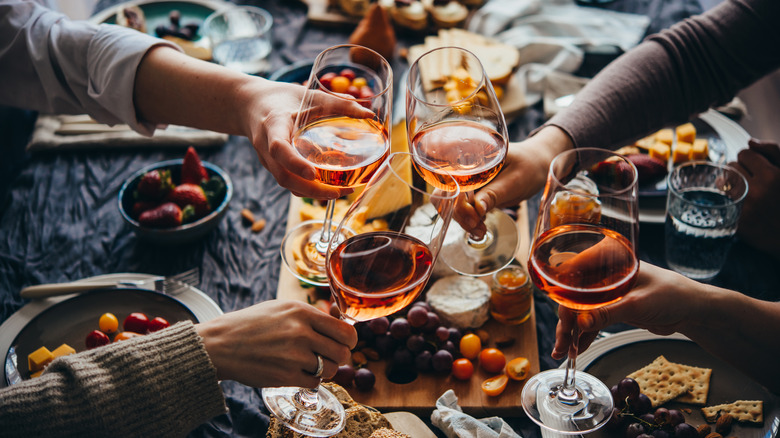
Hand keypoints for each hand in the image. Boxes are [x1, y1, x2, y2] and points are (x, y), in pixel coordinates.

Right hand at [196, 300, 356, 388]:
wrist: (222, 343)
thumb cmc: (252, 324)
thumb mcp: (282, 308)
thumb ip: (310, 315)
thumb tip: (339, 323)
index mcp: (302, 312)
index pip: (345, 331)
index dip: (349, 340)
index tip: (345, 343)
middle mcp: (301, 332)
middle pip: (342, 352)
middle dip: (339, 357)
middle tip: (328, 356)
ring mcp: (294, 356)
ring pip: (330, 369)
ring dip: (324, 369)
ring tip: (310, 364)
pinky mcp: (286, 376)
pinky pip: (314, 382)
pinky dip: (311, 380)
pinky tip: (299, 372)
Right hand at [239, 79, 374, 199]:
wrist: (251, 104)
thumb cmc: (282, 98)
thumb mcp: (309, 95)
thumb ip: (338, 103)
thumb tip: (369, 114)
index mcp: (273, 125)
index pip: (278, 148)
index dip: (295, 163)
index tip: (313, 173)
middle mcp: (266, 146)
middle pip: (283, 176)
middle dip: (311, 190)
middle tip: (340, 192)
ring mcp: (267, 160)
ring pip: (286, 183)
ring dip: (312, 193)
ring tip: (340, 192)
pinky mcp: (272, 166)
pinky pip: (288, 182)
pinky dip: (307, 189)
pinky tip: (328, 188)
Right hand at [453, 126, 571, 237]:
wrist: (537, 164)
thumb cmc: (529, 166)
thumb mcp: (515, 180)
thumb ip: (494, 194)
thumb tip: (476, 210)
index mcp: (471, 156)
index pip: (450, 180)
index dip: (456, 200)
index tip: (473, 217)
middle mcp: (464, 167)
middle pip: (446, 194)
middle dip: (459, 214)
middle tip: (478, 228)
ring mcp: (466, 181)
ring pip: (451, 204)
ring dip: (463, 220)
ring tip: (481, 231)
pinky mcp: (472, 192)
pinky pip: (461, 208)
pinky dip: (468, 220)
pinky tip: (480, 226)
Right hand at [551, 262, 699, 359]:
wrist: (692, 310)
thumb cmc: (672, 295)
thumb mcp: (637, 304)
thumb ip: (608, 313)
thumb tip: (580, 324)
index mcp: (608, 259)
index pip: (573, 275)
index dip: (562, 296)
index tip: (561, 319)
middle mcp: (603, 271)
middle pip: (573, 296)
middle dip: (566, 321)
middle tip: (562, 343)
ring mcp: (606, 290)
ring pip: (579, 310)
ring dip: (571, 331)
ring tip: (564, 351)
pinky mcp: (611, 306)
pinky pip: (590, 320)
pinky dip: (583, 334)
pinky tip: (576, 348)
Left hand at [729, 138, 779, 258]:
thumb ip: (773, 151)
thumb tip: (750, 142)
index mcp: (773, 176)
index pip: (744, 154)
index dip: (750, 159)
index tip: (757, 166)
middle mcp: (757, 190)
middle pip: (731, 166)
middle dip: (739, 170)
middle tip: (751, 179)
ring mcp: (744, 206)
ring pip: (722, 181)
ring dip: (730, 182)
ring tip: (744, 188)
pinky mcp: (736, 220)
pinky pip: (721, 198)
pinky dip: (727, 196)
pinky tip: (738, 200)